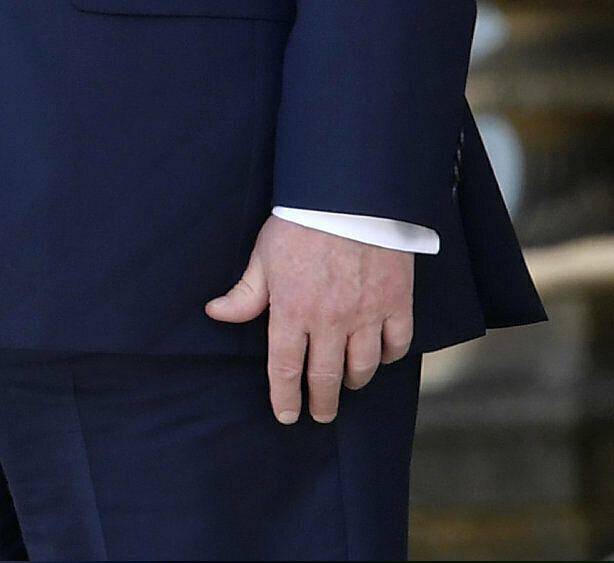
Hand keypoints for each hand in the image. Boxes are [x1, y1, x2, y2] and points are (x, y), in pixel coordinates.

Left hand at [205, 214, 412, 423]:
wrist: (349, 198)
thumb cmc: (299, 224)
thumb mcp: (263, 257)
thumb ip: (245, 293)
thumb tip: (216, 312)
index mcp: (291, 311)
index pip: (286, 369)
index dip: (285, 398)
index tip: (286, 414)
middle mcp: (329, 321)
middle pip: (325, 378)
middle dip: (321, 402)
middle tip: (320, 414)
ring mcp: (366, 315)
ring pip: (362, 367)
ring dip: (353, 381)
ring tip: (346, 384)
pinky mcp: (396, 304)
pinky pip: (396, 345)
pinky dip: (389, 356)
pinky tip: (380, 356)